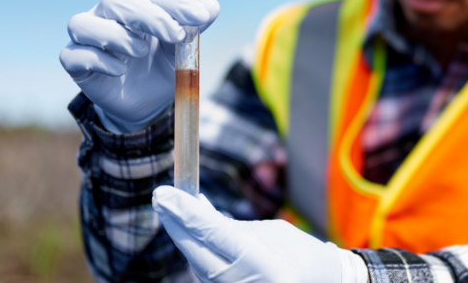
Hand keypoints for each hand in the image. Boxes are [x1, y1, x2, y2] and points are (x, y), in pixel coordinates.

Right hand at [59, 0, 219, 125]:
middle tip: (177, 36)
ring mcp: (87, 38)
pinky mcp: (75, 62)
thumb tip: (212, 6)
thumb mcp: (183, 48)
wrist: (146, 102)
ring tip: (141, 52)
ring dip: (115, 36)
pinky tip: (120, 70)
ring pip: (84, 24)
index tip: (201, 17)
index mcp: (136, 3)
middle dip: (148, 16)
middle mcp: (107, 14)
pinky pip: (74, 55)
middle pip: (116, 2)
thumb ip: (195, 26)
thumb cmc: (162, 65)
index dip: (175, 2)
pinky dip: (97, 60)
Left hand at [152, 186, 368, 282]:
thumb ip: (235, 227)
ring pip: (198, 265)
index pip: (217, 236)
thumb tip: (198, 211)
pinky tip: (186, 231)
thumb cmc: (306, 256)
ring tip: (170, 208)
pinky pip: (205, 274)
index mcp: (268, 267)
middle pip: (199, 254)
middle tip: (160, 197)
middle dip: (176, 224)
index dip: (187, 213)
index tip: (165, 194)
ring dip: (182, 236)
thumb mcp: (275, 234)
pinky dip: (195, 251)